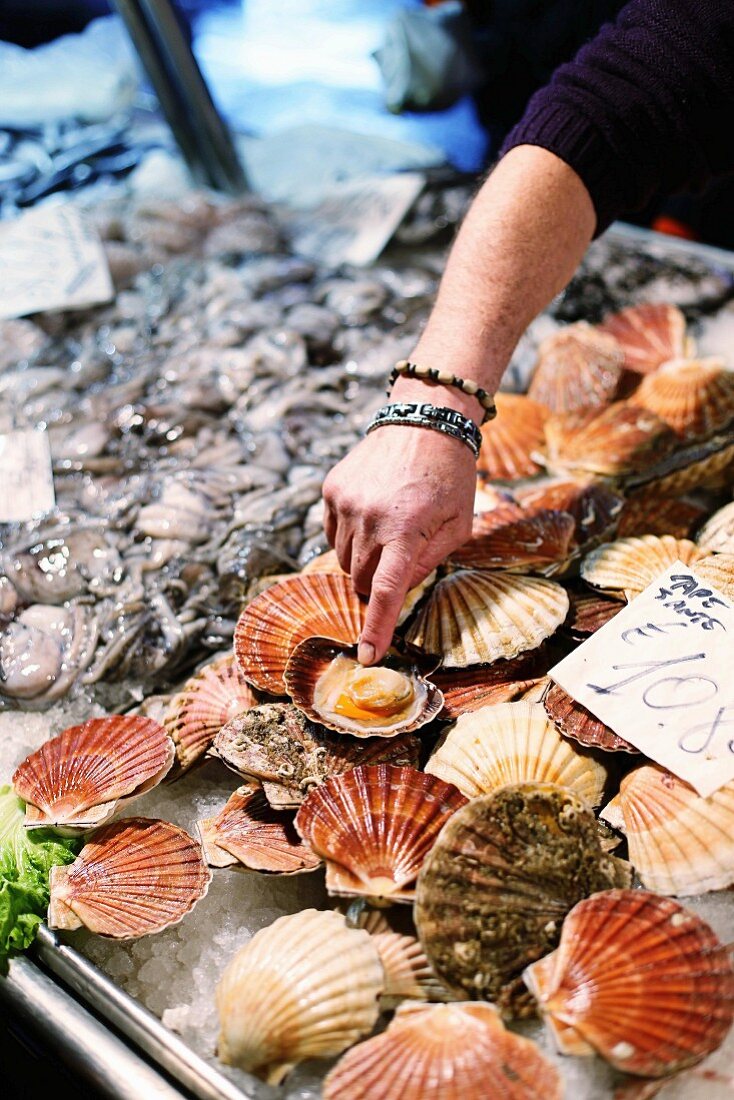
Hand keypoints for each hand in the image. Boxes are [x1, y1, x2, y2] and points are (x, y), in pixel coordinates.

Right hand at [322, 424, 475, 664]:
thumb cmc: (450, 476)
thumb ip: (428, 563)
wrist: (426, 419)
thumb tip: (397, 592)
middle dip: (376, 582)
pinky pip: (332, 533)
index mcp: (406, 529)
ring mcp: (346, 502)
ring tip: (389, 530)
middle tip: (397, 561)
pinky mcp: (332, 489)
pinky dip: (350, 535)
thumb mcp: (458, 525)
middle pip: (359, 579)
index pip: (384, 591)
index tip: (366, 655)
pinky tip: (373, 513)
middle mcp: (370, 517)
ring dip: (363, 559)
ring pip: (343, 559)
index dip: (375, 628)